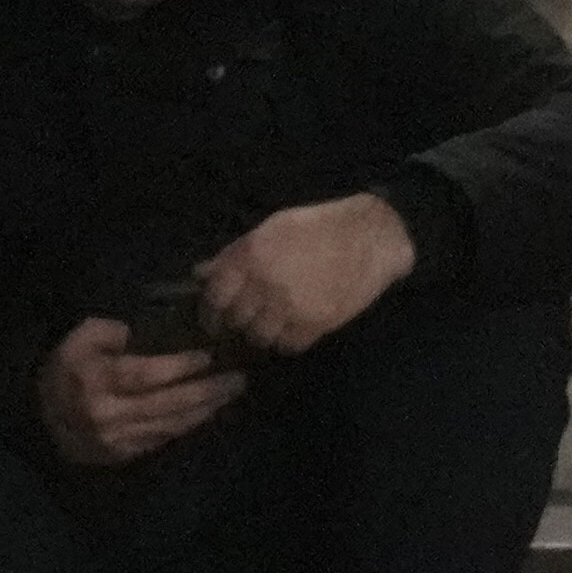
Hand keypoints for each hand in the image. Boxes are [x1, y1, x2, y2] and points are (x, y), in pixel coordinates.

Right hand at [39, 313, 241, 471]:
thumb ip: (109, 332)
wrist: (41, 419)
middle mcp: (109, 414)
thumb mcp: (78, 338)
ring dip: (206, 409)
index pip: (146, 375)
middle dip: (208, 391)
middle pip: (168, 404)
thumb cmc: (65, 370)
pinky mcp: (125, 454)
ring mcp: (118, 439)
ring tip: (231, 393)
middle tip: (238, 378)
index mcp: (96, 382)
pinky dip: (189, 424)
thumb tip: (139, 335)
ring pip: (171, 425)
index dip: (180, 367)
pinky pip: (164, 438)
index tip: (208, 357)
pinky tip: (208, 411)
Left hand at [191, 191, 421, 364]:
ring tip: (272, 324)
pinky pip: (289, 346)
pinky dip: (288, 341)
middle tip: (247, 320)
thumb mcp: (271, 229)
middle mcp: (265, 283)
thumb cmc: (318, 227)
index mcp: (251, 256)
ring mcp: (290, 307)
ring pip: (260, 337)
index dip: (209, 311)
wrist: (370, 237)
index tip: (213, 320)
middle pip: (236, 319)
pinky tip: (294, 328)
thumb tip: (201, 273)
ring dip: (262, 333)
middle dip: (238, 322)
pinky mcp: (316, 324)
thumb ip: (234, 253)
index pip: (215, 295)